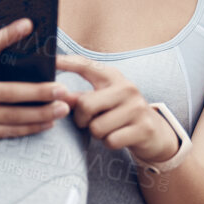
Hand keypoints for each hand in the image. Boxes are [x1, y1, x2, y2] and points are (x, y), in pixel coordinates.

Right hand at [0, 17, 69, 144]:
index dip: (7, 35)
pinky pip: (10, 131)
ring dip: (41, 113)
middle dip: (37, 92)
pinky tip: (49, 122)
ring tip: (63, 107)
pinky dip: (31, 128)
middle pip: (8, 92)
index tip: (28, 24)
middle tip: (62, 88)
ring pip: (13, 116)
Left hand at [53, 55, 178, 163]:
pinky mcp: (143, 128)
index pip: (85, 65)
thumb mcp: (102, 100)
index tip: (50, 60)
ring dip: (97, 134)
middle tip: (89, 121)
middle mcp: (126, 87)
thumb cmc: (119, 114)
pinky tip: (119, 137)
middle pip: (85, 105)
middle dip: (81, 119)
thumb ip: (79, 98)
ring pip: (97, 127)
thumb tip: (56, 95)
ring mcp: (137, 107)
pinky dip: (109, 143)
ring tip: (108, 128)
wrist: (153, 132)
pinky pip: (110, 141)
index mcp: (112, 76)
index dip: (66, 63)